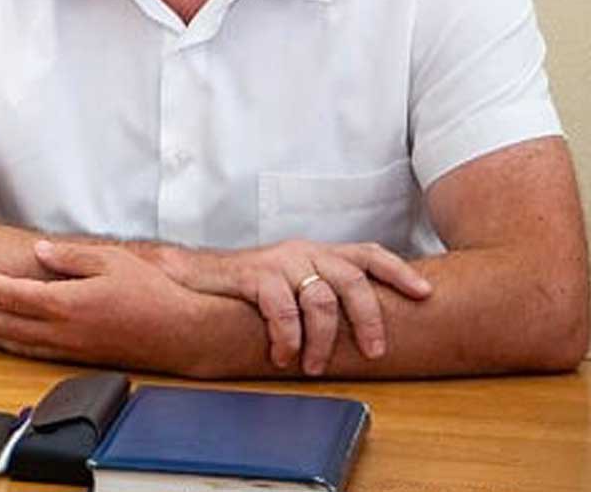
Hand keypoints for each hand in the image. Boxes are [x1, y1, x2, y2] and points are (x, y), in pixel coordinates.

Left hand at [0, 240, 206, 373]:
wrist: (182, 334)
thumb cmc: (152, 294)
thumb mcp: (111, 261)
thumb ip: (70, 257)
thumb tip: (40, 253)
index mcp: (67, 303)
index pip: (14, 294)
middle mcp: (64, 330)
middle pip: (10, 323)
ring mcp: (73, 348)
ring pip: (22, 343)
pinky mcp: (84, 358)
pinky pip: (41, 354)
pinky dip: (19, 348)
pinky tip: (13, 344)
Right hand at [160, 239, 431, 374]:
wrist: (193, 274)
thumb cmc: (249, 285)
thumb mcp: (293, 279)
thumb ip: (323, 290)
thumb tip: (363, 327)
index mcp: (320, 253)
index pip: (368, 253)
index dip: (398, 271)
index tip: (424, 293)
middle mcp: (305, 251)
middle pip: (352, 280)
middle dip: (368, 319)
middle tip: (374, 352)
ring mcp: (280, 262)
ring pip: (320, 300)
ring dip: (323, 340)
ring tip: (316, 365)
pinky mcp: (255, 275)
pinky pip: (282, 309)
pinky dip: (287, 338)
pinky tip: (283, 356)